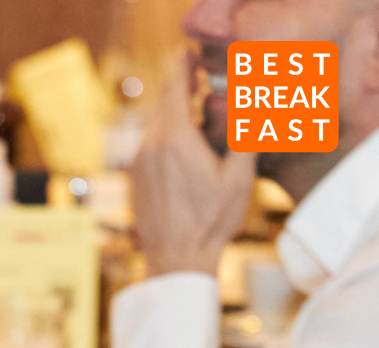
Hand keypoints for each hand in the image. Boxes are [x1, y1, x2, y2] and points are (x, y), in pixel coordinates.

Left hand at [131, 51, 254, 277]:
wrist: (175, 258)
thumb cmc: (211, 221)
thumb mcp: (240, 177)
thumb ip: (242, 135)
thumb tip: (245, 105)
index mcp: (175, 140)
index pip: (172, 88)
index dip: (181, 66)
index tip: (190, 55)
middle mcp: (150, 146)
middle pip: (161, 102)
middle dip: (178, 85)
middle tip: (197, 77)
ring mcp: (138, 162)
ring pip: (154, 123)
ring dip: (173, 111)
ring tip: (194, 109)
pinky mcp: (135, 176)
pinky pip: (149, 142)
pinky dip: (165, 132)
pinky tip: (183, 141)